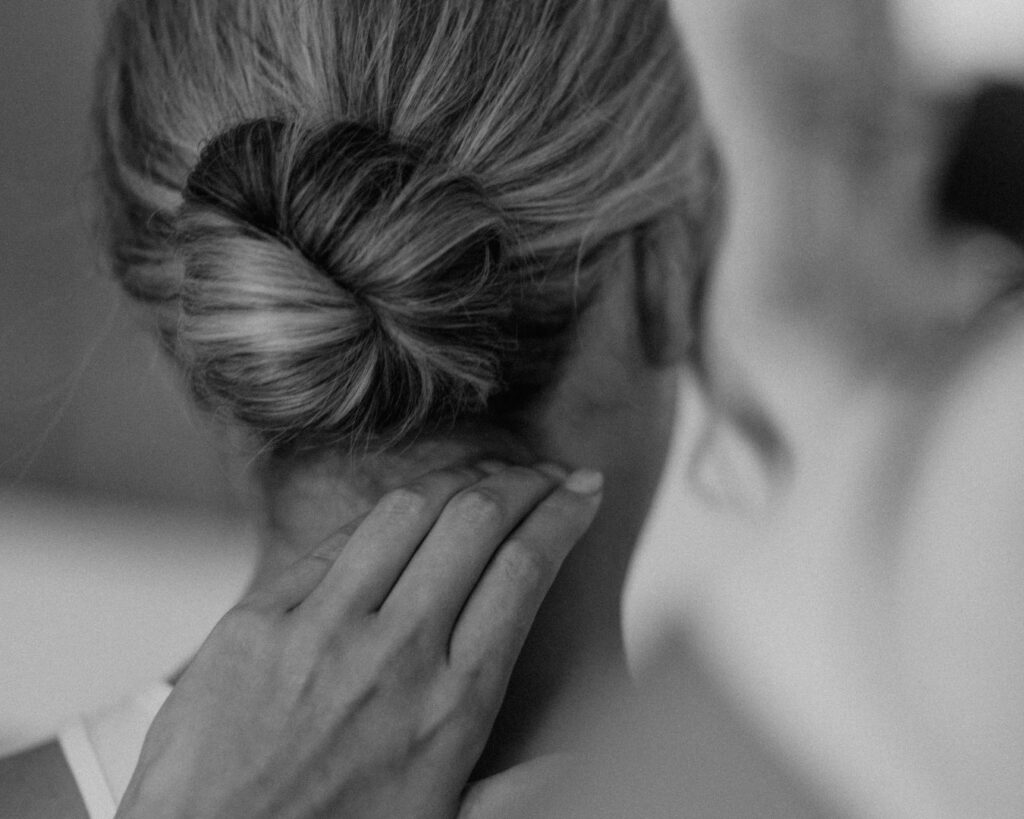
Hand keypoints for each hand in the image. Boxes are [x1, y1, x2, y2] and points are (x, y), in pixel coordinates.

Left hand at [115, 462, 602, 818]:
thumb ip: (515, 791)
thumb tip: (576, 762)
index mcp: (452, 708)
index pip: (524, 571)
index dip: (561, 516)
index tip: (579, 492)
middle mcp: (394, 656)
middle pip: (474, 522)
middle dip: (521, 481)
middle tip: (540, 473)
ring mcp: (319, 631)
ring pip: (406, 513)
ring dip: (454, 479)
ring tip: (479, 475)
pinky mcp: (256, 622)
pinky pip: (327, 545)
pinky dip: (375, 520)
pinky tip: (396, 516)